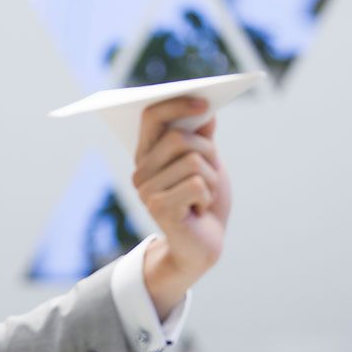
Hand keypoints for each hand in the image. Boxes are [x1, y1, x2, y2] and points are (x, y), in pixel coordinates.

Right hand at [132, 96, 232, 319]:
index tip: (205, 104)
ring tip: (203, 198)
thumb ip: (201, 138)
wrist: (202, 247)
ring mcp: (146, 191)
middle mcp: (140, 172)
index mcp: (147, 155)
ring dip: (211, 179)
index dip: (177, 105)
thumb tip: (205, 112)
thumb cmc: (203, 203)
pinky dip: (208, 196)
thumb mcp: (206, 164)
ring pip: (193, 161)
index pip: (152, 116)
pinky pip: (197, 184)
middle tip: (211, 172)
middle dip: (207, 152)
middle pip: (178, 138)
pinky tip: (199, 210)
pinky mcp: (159, 207)